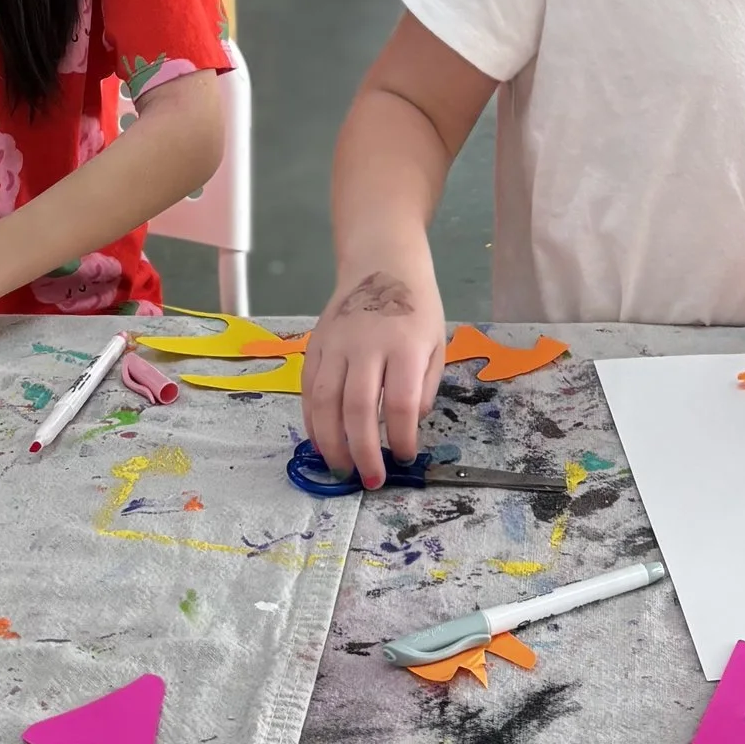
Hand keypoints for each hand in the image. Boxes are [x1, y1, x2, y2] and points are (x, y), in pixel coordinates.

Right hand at [300, 262, 446, 488]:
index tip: (402, 457)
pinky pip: (307, 389)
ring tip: (341, 470)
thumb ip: (426, 385)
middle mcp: (365, 345)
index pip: (400, 403)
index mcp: (404, 345)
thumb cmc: (415, 306)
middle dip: (362, 451)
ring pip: (324, 402)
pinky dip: (312, 421)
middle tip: (369, 480)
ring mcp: (335, 345)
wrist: (381, 263)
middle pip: (358, 408)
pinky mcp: (314, 345)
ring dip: (331, 443)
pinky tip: (321, 442)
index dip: (400, 438)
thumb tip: (409, 424)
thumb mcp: (436, 343)